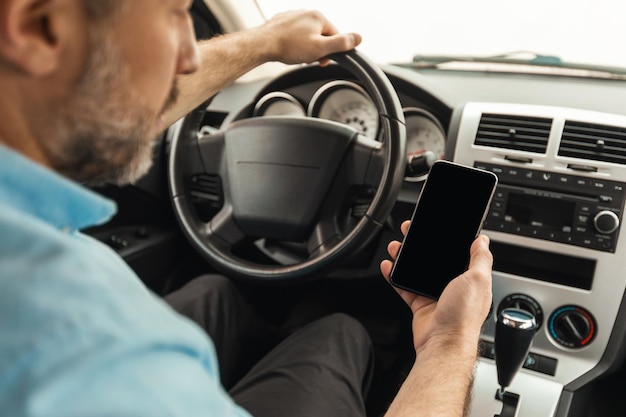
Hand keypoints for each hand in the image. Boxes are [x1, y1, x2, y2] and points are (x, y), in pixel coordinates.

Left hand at [256, 10, 361, 65]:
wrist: (262, 44)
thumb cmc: (290, 46)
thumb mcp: (320, 48)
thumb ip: (341, 44)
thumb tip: (359, 38)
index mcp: (319, 17)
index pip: (335, 36)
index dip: (330, 51)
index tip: (322, 60)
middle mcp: (306, 13)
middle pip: (320, 35)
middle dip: (316, 49)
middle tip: (308, 59)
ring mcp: (293, 16)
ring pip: (306, 35)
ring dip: (305, 48)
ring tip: (296, 55)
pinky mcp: (282, 22)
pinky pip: (294, 34)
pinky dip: (293, 43)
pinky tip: (288, 50)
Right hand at [380, 220, 492, 351]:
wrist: (443, 343)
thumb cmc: (463, 317)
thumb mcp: (478, 279)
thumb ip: (481, 258)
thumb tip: (483, 240)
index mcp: (470, 279)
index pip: (459, 253)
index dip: (447, 239)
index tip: (436, 228)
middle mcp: (453, 287)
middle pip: (434, 260)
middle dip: (421, 245)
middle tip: (410, 232)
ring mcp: (435, 295)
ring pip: (417, 271)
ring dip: (405, 258)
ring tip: (396, 247)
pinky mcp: (419, 305)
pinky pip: (404, 287)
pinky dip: (394, 276)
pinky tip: (389, 266)